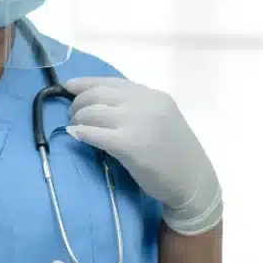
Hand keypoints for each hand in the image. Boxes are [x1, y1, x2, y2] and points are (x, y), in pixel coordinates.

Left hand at [64, 77, 221, 235]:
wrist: (193, 181)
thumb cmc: (175, 154)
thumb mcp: (162, 118)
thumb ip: (137, 107)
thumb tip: (100, 103)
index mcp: (153, 95)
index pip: (112, 81)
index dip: (86, 83)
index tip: (69, 86)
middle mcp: (145, 103)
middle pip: (98, 94)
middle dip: (79, 103)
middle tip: (73, 114)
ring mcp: (137, 123)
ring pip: (92, 112)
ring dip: (78, 119)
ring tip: (75, 126)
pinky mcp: (129, 145)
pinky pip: (94, 133)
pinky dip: (81, 133)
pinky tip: (75, 136)